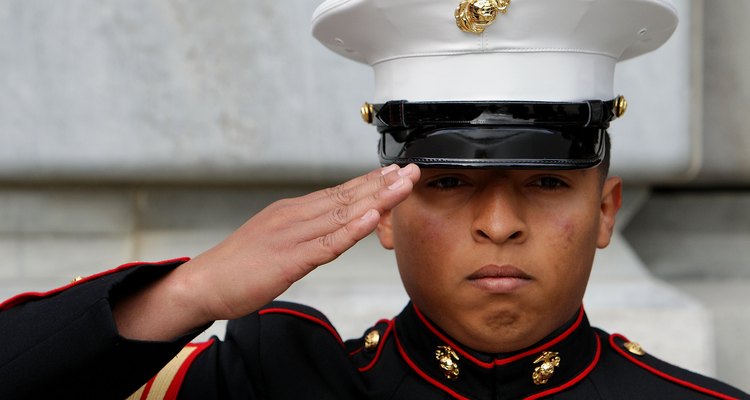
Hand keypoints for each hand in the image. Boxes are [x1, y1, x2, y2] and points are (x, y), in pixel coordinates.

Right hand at [113, 164, 419, 339]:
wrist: (203, 282)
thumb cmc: (238, 267)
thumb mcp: (276, 242)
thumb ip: (304, 234)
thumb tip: (329, 230)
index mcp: (292, 211)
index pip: (338, 193)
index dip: (369, 183)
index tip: (394, 173)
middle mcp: (296, 215)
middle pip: (347, 196)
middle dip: (382, 183)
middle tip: (411, 169)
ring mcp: (294, 234)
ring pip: (343, 213)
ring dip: (376, 198)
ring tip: (403, 185)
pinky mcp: (291, 258)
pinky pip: (329, 242)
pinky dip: (352, 228)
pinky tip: (372, 216)